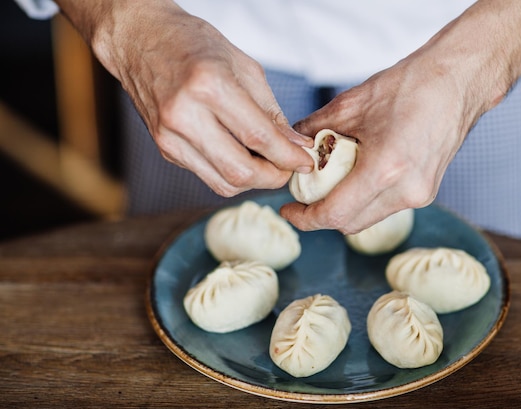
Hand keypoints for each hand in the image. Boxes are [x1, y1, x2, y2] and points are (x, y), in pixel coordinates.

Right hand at [71, 0, 313, 196]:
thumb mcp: (244, 67)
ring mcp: (170, 136)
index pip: (259, 138)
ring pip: (223, 182)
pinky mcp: (165, 148)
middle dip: (274, 177)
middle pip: (240, 171)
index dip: (289, 157)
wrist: (140, 40)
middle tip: (288, 169)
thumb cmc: (195, 45)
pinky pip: (207, 175)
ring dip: (253, 181)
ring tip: (268, 165)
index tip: (306, 162)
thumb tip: (296, 147)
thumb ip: (271, 112)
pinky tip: (242, 157)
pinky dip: (231, 174)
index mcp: (209, 86)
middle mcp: (185, 114)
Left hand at [280, 52, 472, 233]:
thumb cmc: (409, 85)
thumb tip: (292, 146)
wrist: (458, 81)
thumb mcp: (351, 103)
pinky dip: (364, 199)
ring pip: (368, 218)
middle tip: (302, 198)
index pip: (335, 214)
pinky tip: (356, 176)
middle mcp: (406, 190)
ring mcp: (421, 195)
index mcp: (385, 169)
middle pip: (350, 224)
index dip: (306, 218)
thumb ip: (314, 129)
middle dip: (321, 215)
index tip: (289, 210)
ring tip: (328, 183)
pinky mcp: (427, 192)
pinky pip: (385, 207)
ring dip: (344, 207)